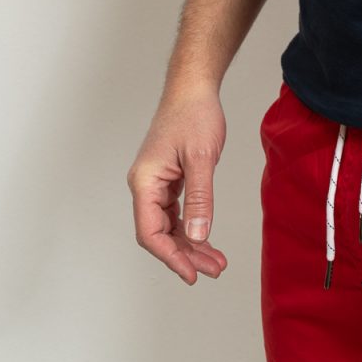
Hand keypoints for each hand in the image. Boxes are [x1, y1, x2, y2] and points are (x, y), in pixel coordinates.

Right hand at [126, 87, 229, 284]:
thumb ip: (200, 198)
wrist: (193, 88)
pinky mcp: (167, 179)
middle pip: (159, 233)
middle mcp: (145, 185)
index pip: (150, 232)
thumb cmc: (194, 115)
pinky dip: (191, 226)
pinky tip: (207, 238)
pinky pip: (175, 212)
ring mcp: (155, 183)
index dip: (170, 257)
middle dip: (186, 254)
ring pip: (168, 225)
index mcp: (145, 181)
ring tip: (216, 261)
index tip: (191, 274)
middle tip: (214, 269)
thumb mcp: (202, 157)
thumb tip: (197, 236)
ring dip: (190, 244)